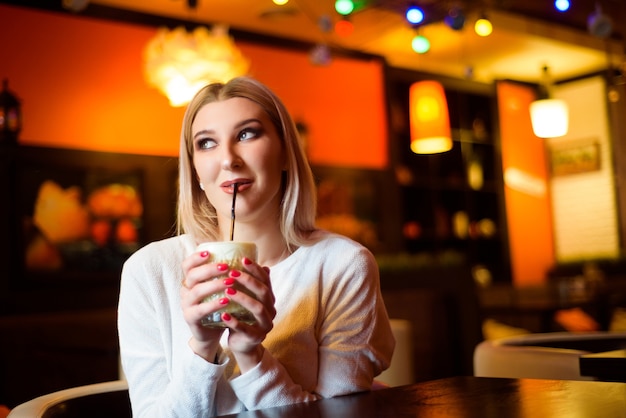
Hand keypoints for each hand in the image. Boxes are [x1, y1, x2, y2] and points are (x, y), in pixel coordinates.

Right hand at [180, 250, 228, 360]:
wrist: (214, 332)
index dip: (195, 258)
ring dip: (214, 285)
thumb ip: (236, 276)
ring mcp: (187, 305)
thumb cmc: (221, 306)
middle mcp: (186, 291)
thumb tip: (260, 264)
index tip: (209, 252)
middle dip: (209, 269)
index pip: (187, 265)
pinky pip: (200, 310)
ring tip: (230, 282)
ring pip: (196, 291)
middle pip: (192, 275)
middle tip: (226, 266)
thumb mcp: (225, 290)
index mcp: (192, 281)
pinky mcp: (191, 318)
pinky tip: (226, 301)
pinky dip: (213, 305)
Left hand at [222, 257, 275, 371]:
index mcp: (269, 299)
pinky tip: (223, 315)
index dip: (255, 269)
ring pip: (257, 309)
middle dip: (248, 281)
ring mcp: (264, 325)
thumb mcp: (246, 299)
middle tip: (232, 272)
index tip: (243, 259)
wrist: (243, 344)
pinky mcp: (255, 337)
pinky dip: (235, 321)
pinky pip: (246, 329)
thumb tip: (245, 260)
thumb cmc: (243, 316)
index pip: (266, 280)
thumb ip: (248, 283)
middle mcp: (270, 310)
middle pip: (264, 292)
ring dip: (243, 298)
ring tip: (227, 291)